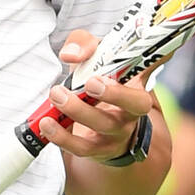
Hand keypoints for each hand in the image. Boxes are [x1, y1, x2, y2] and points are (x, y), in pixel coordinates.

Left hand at [38, 29, 154, 161]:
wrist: (99, 117)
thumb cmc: (99, 81)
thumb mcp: (95, 56)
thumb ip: (84, 44)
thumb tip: (70, 54)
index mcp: (136, 86)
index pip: (148, 76)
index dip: (136, 73)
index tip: (105, 73)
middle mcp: (131, 112)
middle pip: (132, 106)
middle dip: (111, 94)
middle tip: (87, 82)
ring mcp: (116, 134)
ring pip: (102, 126)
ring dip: (77, 110)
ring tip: (56, 94)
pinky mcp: (96, 150)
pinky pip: (81, 147)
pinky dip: (62, 135)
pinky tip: (46, 122)